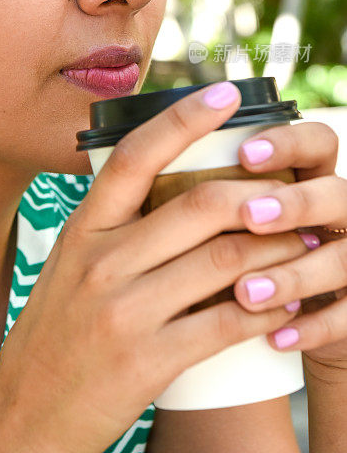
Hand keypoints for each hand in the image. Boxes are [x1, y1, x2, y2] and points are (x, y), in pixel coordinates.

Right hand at [0, 83, 309, 452]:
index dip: (183, 118)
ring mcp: (124, 312)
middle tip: (291, 189)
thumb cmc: (55, 334)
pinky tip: (287, 303)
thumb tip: (173, 187)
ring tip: (303, 242)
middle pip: (196, 206)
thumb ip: (112, 228)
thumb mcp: (68, 265)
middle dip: (258, 192)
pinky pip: (225, 323)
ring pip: (223, 261)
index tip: (226, 93)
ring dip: (277, 248)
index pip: (134, 157)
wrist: (27, 416)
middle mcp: (100, 262)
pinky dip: (268, 309)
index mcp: (81, 230)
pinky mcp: (148, 361)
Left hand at [227, 120, 346, 370]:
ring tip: (246, 291)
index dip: (287, 142)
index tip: (243, 153)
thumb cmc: (243, 259)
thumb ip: (213, 197)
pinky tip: (277, 337)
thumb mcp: (233, 220)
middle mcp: (336, 212)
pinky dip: (312, 326)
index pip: (316, 142)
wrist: (291, 322)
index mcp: (308, 180)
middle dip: (293, 203)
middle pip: (335, 193)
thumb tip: (151, 166)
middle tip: (249, 216)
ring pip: (342, 257)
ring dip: (293, 274)